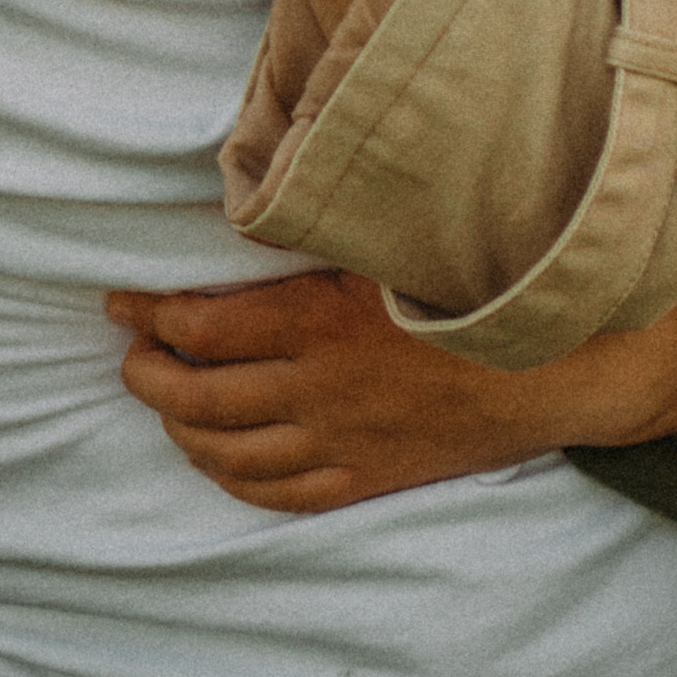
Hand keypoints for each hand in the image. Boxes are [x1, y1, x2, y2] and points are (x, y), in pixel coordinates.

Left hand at [107, 270, 676, 513]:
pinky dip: (229, 477)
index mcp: (317, 321)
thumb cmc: (479, 282)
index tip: (119, 300)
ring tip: (162, 397)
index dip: (146, 315)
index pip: (198, 326)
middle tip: (130, 349)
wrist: (556, 368)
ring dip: (177, 425)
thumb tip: (268, 183)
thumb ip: (330, 217)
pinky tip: (217, 457)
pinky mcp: (362, 478)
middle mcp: (315, 390)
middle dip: (145, 373)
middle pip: (194, 396)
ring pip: (222, 451)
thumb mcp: (400, 234)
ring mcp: (336, 443)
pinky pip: (273, 493)